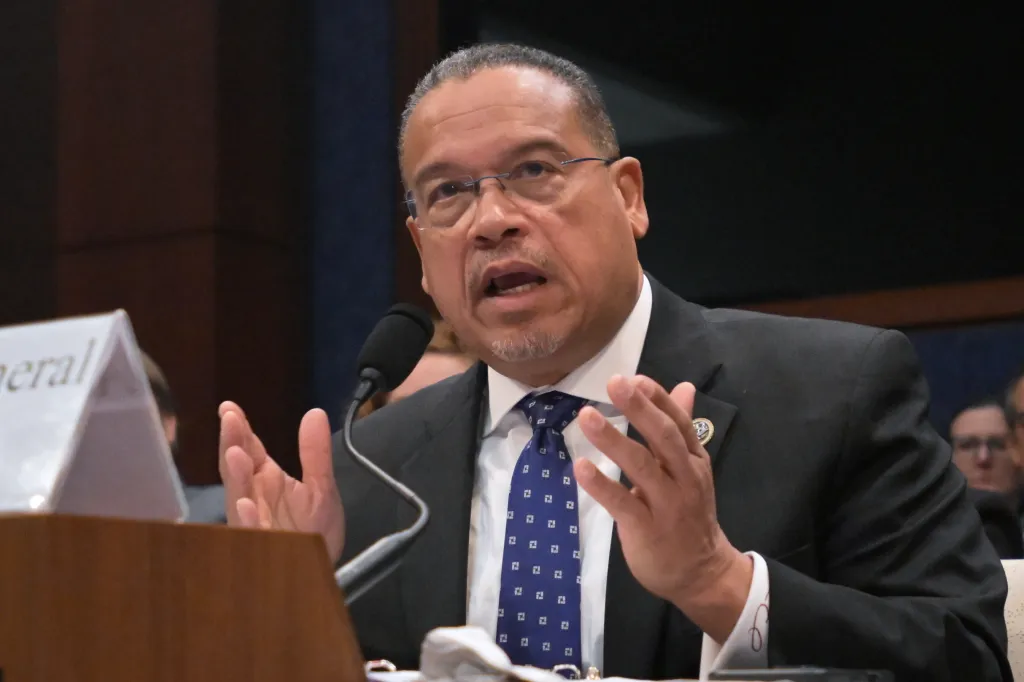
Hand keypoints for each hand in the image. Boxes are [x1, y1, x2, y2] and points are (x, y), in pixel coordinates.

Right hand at [218, 402, 345, 563]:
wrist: (320, 571)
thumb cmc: (314, 532)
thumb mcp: (322, 487)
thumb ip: (315, 452)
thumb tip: (314, 412)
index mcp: (267, 480)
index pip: (249, 449)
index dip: (239, 428)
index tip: (230, 407)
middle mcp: (254, 497)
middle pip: (238, 468)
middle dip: (233, 444)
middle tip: (230, 420)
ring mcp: (253, 523)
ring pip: (239, 498)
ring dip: (236, 478)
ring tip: (235, 455)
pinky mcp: (261, 546)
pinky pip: (251, 534)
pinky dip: (248, 521)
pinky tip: (247, 506)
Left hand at [574, 375, 752, 641]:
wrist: (702, 573)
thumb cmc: (688, 514)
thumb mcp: (690, 469)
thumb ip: (680, 427)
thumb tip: (682, 386)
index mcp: (693, 461)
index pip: (678, 423)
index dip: (656, 399)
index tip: (633, 378)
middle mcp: (684, 478)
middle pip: (663, 438)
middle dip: (639, 409)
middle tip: (615, 383)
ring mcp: (667, 505)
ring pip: (642, 467)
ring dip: (613, 440)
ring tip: (586, 416)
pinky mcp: (647, 529)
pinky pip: (623, 504)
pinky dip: (601, 485)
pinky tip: (580, 466)